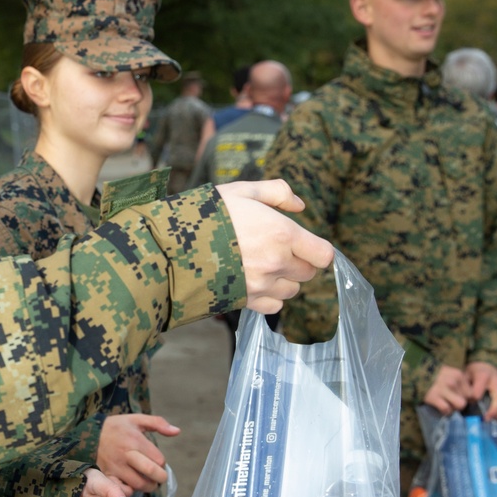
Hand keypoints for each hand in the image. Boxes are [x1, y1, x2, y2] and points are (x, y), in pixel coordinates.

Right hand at [96, 412, 177, 490]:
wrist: (88, 435)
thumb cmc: (116, 427)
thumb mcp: (136, 419)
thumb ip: (158, 423)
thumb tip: (177, 431)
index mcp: (135, 440)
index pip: (158, 459)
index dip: (162, 463)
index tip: (158, 462)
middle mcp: (126, 454)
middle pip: (151, 472)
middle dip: (160, 478)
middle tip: (159, 477)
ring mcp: (116, 466)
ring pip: (139, 484)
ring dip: (148, 486)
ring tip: (149, 482)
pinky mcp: (108, 475)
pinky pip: (123, 489)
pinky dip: (132, 491)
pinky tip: (133, 485)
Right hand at [215, 180, 333, 313]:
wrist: (172, 245)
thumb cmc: (208, 213)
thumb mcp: (242, 190)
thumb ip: (277, 192)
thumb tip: (299, 205)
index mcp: (282, 234)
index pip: (323, 255)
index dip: (317, 249)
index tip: (305, 244)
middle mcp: (276, 262)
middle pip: (308, 273)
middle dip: (299, 261)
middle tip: (276, 249)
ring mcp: (261, 285)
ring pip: (292, 290)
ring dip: (284, 280)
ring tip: (262, 265)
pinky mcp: (247, 301)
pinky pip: (274, 306)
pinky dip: (270, 297)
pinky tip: (254, 281)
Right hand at [423, 365, 469, 414]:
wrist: (415, 373)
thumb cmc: (434, 374)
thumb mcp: (450, 373)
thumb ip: (460, 382)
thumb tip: (470, 397)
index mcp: (458, 374)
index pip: (471, 392)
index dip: (466, 397)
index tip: (459, 397)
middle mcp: (453, 381)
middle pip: (466, 399)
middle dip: (459, 403)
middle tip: (451, 402)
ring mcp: (443, 389)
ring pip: (460, 405)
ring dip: (454, 408)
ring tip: (447, 405)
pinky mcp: (434, 397)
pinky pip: (446, 409)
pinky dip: (444, 411)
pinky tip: (440, 406)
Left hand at [464, 362, 496, 420]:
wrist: (485, 366)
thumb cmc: (473, 374)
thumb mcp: (464, 376)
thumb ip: (463, 388)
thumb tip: (464, 401)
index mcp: (483, 375)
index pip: (479, 391)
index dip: (474, 399)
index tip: (470, 403)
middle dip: (494, 410)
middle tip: (486, 419)